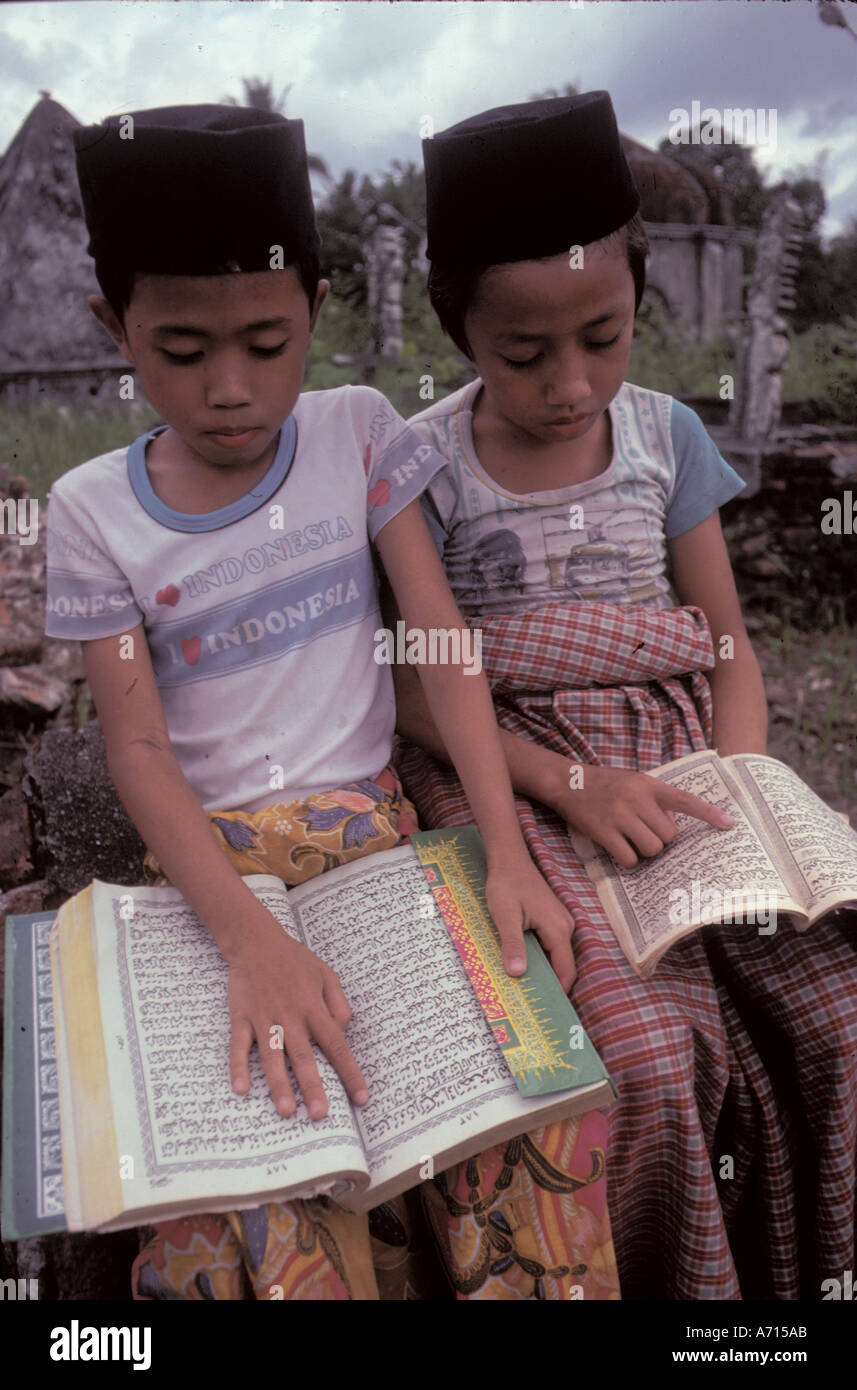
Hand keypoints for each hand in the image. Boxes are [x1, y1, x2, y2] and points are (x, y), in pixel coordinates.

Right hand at [226, 910, 367, 1121]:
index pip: (337, 1045)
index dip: (350, 1072)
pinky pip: (239, 1045)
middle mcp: (291, 1016)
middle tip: (320, 1114)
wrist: (256, 941)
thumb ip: (339, 1004)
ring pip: (272, 1056)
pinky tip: (241, 1088)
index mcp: (314, 1008)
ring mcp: (264, 1018)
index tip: (361, 1098)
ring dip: (278, 1083)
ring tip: (285, 1110)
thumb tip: (344, 1032)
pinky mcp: (241, 1017)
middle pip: (304, 1056)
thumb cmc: (294, 960)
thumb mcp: (327, 975)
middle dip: (313, 1086)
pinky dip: (238, 1066)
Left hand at [485, 856, 575, 992]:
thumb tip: (518, 974)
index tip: (546, 1009)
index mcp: (558, 929)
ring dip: (544, 970)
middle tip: (533, 1003)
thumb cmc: (506, 885)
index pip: (566, 970)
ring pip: (557, 955)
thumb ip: (513, 944)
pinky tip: (524, 963)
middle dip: (551, 984)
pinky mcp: (551, 918)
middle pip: (564, 964)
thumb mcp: (505, 916)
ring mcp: (560, 921)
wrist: (509, 859)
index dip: (559, 991)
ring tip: (527, 987)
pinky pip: (550, 944)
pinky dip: (541, 957)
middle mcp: (565, 926)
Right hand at [547, 762, 733, 867]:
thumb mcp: (634, 781)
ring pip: (652, 848)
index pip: (685, 800)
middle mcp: (636, 798)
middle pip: (668, 835)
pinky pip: (629, 858)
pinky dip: (628, 860)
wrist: (567, 782)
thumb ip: (655, 799)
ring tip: (631, 841)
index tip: (729, 824)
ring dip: (645, 851)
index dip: (708, 814)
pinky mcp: (603, 831)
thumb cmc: (605, 784)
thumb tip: (673, 825)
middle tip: (644, 833)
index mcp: (648, 784)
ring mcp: (619, 815)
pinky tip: (618, 849)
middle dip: (661, 840)